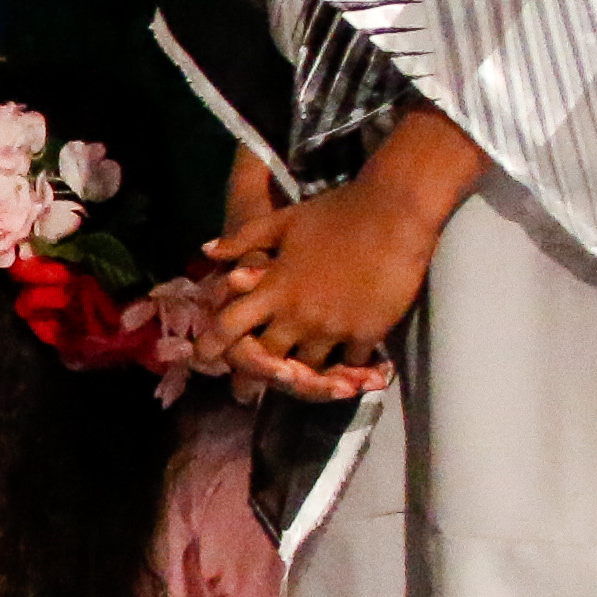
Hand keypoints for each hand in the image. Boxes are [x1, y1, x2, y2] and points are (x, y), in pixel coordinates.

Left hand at [199, 113, 476, 382]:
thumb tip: (207, 251)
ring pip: (307, 368)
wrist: (393, 215)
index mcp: (273, 289)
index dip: (211, 346)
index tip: (203, 359)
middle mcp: (298, 315)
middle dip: (255, 372)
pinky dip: (342, 369)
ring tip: (299, 379)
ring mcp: (333, 327)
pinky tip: (341, 368)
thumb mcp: (282, 221)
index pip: (228, 326)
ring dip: (301, 373)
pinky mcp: (368, 333)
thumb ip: (243, 239)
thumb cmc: (336, 213)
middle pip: (266, 358)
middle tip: (252, 384)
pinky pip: (349, 365)